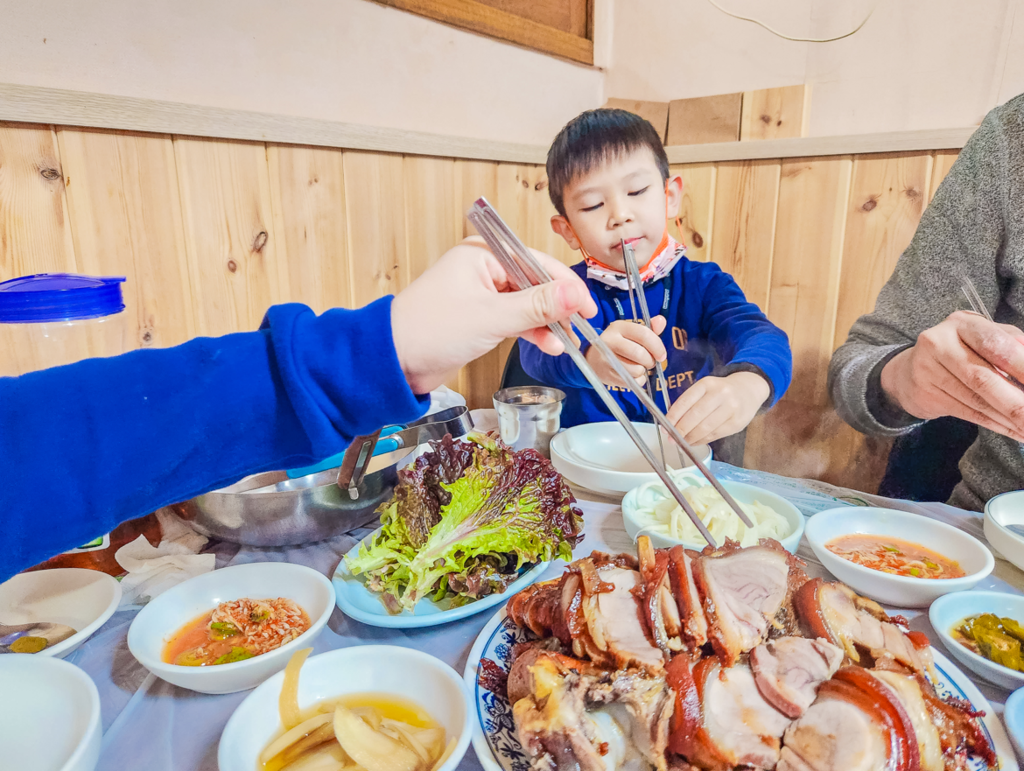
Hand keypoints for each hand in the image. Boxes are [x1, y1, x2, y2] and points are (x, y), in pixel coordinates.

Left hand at [391, 239, 597, 392]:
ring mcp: (480, 294)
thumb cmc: (428, 331)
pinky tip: (548, 344)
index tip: (588, 307)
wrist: (393, 362)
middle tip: (582, 325)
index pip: (536, 262)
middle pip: (534, 282)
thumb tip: (575, 294)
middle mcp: (482, 268)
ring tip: (566, 340)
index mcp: (482, 254)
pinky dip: (531, 331)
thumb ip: (536, 306)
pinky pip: (514, 319)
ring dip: (546, 322)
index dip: (566, 285)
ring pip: (526, 303)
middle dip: (558, 305)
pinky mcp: (478, 317)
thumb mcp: (491, 317)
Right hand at [584, 317, 667, 387]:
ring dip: (642, 371)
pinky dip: (637, 381)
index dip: (657, 346)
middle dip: (650, 361)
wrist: (593, 360)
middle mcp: (610, 341)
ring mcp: (606, 359)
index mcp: (618, 327)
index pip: (643, 334)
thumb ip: (648, 329)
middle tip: (650, 362)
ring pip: (636, 370)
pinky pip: (632, 382)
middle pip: (640, 354)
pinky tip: (632, 375)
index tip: (661, 355)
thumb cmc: (617, 345)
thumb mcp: (630, 333)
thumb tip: (661, 321)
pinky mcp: (607, 375)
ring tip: (638, 367)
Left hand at [664, 371, 769, 444]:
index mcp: (707, 384)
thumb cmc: (721, 391)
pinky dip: (701, 440)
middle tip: (671, 439)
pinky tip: (694, 442)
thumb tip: (671, 422)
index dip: (673, 416)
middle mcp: (720, 394)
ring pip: (705, 428)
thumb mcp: (705, 389)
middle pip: (695, 416)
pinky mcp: (737, 423)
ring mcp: (730, 409)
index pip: (686, 401)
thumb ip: (689, 402)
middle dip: (680, 430)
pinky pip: (714, 435)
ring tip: (681, 442)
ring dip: (690, 438)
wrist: (749, 390)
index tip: (664, 427)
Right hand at [879, 310, 1023, 440]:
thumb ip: (1012, 345)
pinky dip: (994, 424)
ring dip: (1008, 417)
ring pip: (975, 399)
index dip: (1022, 365)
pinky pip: (966, 412)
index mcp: (962, 324)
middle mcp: (939, 343)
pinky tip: (1012, 430)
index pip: (995, 344)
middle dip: (1017, 402)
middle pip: (982, 377)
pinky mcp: (924, 394)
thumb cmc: (959, 352)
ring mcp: (927, 369)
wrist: (908, 372)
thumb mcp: (984, 339)